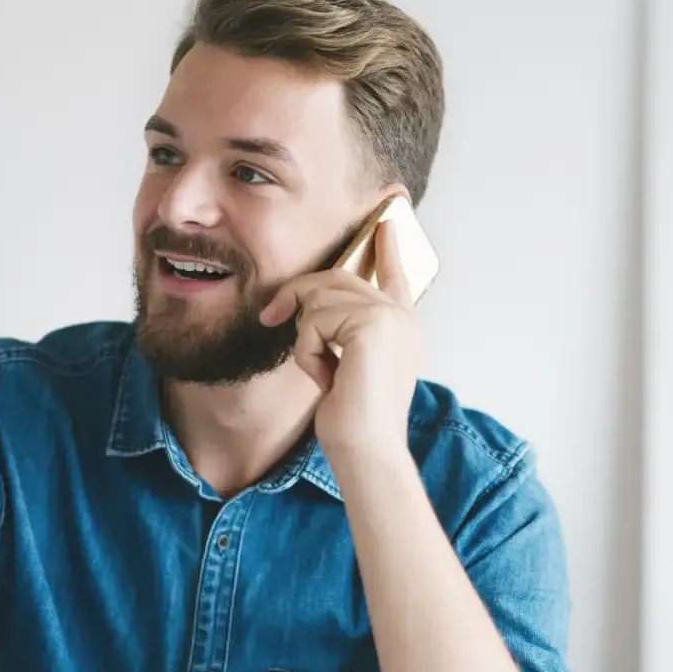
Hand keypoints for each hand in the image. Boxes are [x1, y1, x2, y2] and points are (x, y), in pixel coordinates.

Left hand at [259, 220, 422, 458]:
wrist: (367, 449)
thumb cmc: (352, 421)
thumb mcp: (346, 367)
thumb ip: (342, 333)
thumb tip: (307, 309)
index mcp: (403, 328)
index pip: (395, 276)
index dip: (388, 248)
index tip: (386, 222)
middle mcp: (402, 317)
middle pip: (338, 279)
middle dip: (298, 297)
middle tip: (269, 315)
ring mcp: (390, 318)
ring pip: (320, 299)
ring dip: (307, 338)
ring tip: (324, 373)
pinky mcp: (371, 324)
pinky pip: (314, 320)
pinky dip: (308, 351)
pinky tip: (326, 378)